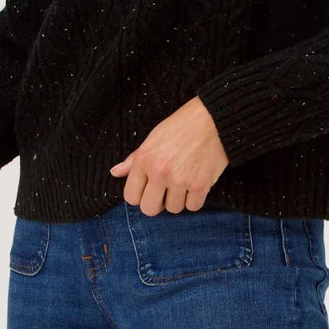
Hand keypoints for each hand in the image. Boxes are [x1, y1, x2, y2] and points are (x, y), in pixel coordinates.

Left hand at [109, 95, 228, 215]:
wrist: (213, 119)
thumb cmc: (182, 126)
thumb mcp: (153, 138)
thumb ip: (134, 158)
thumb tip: (115, 173)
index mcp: (144, 159)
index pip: (131, 197)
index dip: (139, 196)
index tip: (148, 189)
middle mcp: (160, 172)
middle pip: (149, 209)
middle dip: (156, 203)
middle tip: (165, 191)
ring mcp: (180, 180)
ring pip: (173, 209)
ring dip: (178, 199)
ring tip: (183, 181)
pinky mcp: (201, 185)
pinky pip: (193, 207)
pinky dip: (195, 198)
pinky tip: (196, 183)